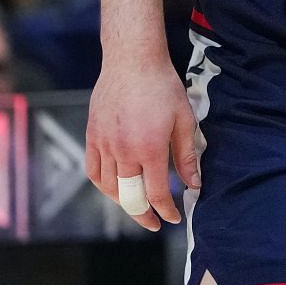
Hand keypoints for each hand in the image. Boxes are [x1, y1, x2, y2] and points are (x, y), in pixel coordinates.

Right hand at [85, 54, 199, 231]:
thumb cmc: (163, 88)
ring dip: (123, 202)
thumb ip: (187, 156)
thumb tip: (194, 185)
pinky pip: (93, 171)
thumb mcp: (184, 121)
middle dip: (143, 215)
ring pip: (108, 187)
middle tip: (154, 222)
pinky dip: (103, 186)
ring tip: (137, 206)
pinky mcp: (91, 136)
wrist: (132, 62)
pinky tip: (114, 189)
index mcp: (149, 148)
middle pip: (129, 197)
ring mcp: (103, 144)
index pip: (155, 193)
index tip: (173, 218)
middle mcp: (122, 150)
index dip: (165, 210)